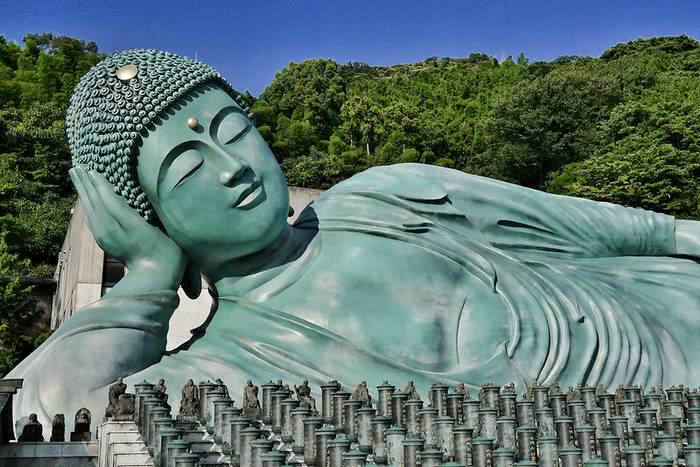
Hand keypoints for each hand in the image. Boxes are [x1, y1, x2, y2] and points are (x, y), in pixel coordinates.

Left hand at [69, 166, 183, 271]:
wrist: (156, 275)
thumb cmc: (159, 248)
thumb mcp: (139, 224)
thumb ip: (119, 206)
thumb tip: (103, 189)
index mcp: (116, 220)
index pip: (102, 195)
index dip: (97, 180)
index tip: (89, 166)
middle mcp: (106, 227)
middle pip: (92, 201)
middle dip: (85, 184)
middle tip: (75, 168)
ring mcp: (105, 236)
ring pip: (90, 210)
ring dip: (84, 193)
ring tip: (78, 179)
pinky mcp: (108, 242)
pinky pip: (93, 219)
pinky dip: (89, 206)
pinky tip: (89, 202)